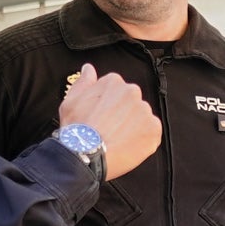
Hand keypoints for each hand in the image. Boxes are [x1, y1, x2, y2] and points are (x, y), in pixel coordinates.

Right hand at [59, 62, 161, 178]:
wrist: (86, 156)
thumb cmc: (77, 130)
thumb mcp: (70, 101)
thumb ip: (83, 82)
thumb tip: (88, 69)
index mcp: (113, 82)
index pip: (115, 90)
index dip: (107, 105)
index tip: (102, 116)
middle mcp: (132, 92)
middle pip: (130, 102)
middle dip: (122, 114)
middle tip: (109, 129)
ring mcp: (144, 110)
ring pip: (141, 117)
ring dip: (133, 126)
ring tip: (117, 139)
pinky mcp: (154, 129)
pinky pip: (151, 132)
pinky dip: (142, 139)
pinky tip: (127, 145)